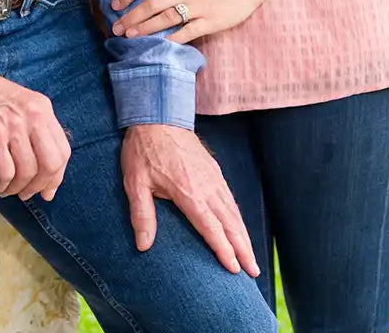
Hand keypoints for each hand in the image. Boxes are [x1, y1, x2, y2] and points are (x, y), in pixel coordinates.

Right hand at [0, 66, 70, 200]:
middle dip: (39, 186)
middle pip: (51, 164)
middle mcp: (32, 115)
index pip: (63, 151)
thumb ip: (36, 129)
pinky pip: (5, 172)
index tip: (47, 191)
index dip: (56, 177)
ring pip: (27, 172)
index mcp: (42, 107)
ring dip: (16, 189)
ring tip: (6, 189)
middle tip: (25, 193)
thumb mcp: (21, 103)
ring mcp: (13, 124)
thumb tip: (48, 172)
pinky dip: (0, 186)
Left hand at [111, 0, 271, 42]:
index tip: (114, 4)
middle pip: (150, 4)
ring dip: (145, 28)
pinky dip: (172, 40)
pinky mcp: (210, 21)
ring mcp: (197, 7)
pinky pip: (187, 32)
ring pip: (165, 18)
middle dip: (130, 16)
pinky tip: (160, 47)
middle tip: (116, 28)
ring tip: (130, 37)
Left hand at [120, 124, 258, 275]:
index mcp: (188, 192)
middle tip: (253, 272)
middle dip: (243, 249)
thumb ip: (142, 214)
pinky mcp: (214, 169)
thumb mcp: (135, 182)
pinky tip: (239, 226)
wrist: (157, 115)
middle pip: (230, 222)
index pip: (211, 227)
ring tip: (251, 257)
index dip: (224, 250)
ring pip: (234, 210)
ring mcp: (213, 177)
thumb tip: (143, 246)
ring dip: (244, 234)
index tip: (235, 269)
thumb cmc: (143, 150)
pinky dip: (238, 216)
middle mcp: (206, 186)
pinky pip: (230, 198)